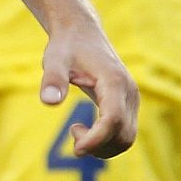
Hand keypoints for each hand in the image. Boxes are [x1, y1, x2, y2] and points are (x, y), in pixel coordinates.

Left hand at [39, 26, 139, 158]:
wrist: (82, 32)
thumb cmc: (67, 46)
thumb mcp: (54, 59)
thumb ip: (53, 80)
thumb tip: (49, 103)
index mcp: (114, 81)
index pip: (113, 119)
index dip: (96, 139)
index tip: (76, 148)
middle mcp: (129, 93)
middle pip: (124, 135)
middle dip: (99, 146)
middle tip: (72, 133)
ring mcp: (132, 100)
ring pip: (127, 138)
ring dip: (103, 146)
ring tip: (76, 130)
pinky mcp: (128, 104)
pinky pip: (124, 132)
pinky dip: (106, 140)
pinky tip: (84, 129)